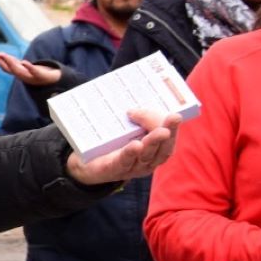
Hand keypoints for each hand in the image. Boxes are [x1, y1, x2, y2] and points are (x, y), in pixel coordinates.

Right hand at [0, 44, 62, 86]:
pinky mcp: (39, 76)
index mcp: (13, 70)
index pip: (0, 62)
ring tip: (3, 54)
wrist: (48, 81)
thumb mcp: (19, 65)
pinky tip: (24, 62)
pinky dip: (28, 67)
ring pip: (17, 71)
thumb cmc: (31, 72)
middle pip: (6, 67)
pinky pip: (33, 72)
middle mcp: (18, 74)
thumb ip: (10, 61)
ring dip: (9, 63)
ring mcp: (28, 76)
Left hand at [66, 110, 180, 184]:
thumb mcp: (125, 126)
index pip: (168, 142)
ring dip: (153, 142)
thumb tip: (137, 90)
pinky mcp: (113, 170)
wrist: (85, 163)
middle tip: (173, 118)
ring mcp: (131, 168)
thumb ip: (134, 113)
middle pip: (161, 150)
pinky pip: (124, 162)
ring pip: (145, 156)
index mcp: (153, 151)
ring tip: (159, 131)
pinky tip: (135, 145)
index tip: (175, 115)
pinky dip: (130, 154)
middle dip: (167, 133)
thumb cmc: (111, 143)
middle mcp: (146, 162)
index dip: (173, 129)